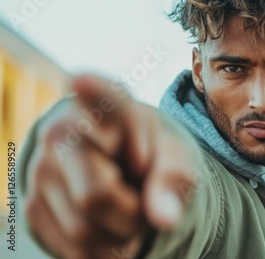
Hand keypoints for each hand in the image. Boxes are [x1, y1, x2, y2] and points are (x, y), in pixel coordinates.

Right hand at [24, 74, 195, 258]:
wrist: (119, 165)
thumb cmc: (151, 154)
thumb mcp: (173, 159)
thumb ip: (174, 181)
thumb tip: (165, 219)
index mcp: (108, 105)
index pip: (98, 95)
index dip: (90, 91)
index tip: (79, 80)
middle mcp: (63, 130)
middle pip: (95, 195)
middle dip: (133, 214)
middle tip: (145, 205)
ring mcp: (41, 168)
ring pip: (83, 230)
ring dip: (120, 237)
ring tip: (130, 214)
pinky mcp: (32, 204)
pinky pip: (70, 249)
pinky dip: (101, 250)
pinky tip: (111, 228)